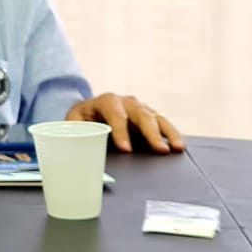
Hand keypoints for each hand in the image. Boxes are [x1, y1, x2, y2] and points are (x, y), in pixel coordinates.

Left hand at [66, 93, 184, 153]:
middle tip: (159, 150)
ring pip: (156, 117)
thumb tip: (72, 146)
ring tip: (177, 148)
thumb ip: (74, 130)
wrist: (92, 109)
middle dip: (150, 133)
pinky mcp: (150, 116)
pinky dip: (172, 134)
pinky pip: (163, 123)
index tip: (125, 148)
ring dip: (167, 133)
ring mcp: (140, 107)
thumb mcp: (74, 121)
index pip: (115, 114)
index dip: (120, 131)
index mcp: (106, 101)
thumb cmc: (83, 118)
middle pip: (141, 114)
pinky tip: (179, 146)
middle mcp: (126, 102)